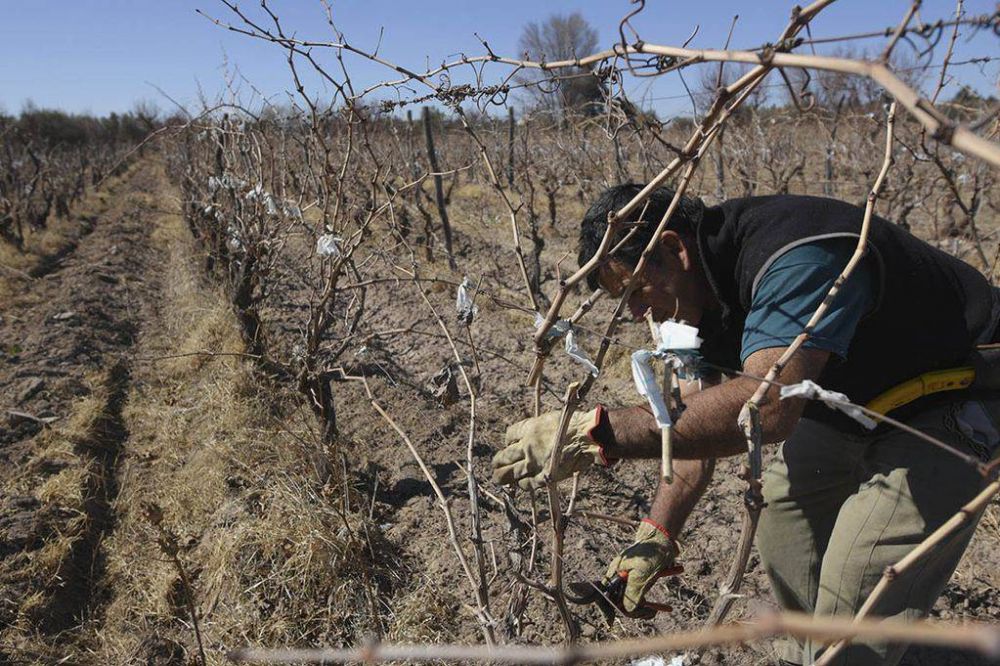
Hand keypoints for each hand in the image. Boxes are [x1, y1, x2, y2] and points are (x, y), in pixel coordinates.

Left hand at [491, 406, 612, 489]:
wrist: (586, 436)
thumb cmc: (573, 423)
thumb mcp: (550, 418)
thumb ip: (538, 427)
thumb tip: (533, 432)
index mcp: (529, 429)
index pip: (509, 435)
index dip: (508, 440)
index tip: (510, 443)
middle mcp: (528, 446)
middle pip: (505, 456)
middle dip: (498, 460)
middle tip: (496, 463)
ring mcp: (535, 463)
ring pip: (511, 472)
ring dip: (502, 476)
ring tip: (497, 478)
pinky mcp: (545, 475)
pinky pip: (528, 483)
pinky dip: (522, 484)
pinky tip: (520, 484)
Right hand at [602, 518, 682, 614]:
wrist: (662, 535)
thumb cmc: (650, 553)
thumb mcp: (642, 574)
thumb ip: (633, 592)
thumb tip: (627, 610)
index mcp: (616, 573)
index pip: (613, 598)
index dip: (624, 608)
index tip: (639, 613)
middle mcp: (621, 575)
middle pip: (624, 600)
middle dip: (639, 609)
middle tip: (652, 613)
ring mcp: (632, 575)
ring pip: (636, 597)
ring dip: (649, 605)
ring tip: (662, 610)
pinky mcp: (642, 574)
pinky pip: (646, 589)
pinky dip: (656, 598)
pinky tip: (667, 607)